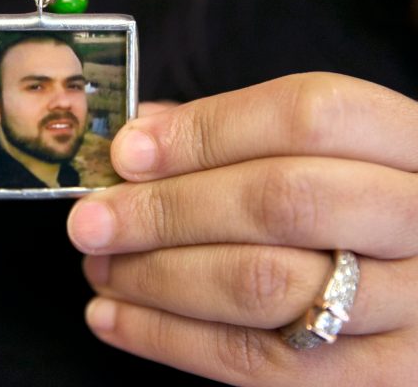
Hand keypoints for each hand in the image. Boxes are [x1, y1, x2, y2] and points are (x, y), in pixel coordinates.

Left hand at [67, 73, 417, 384]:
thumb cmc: (354, 202)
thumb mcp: (328, 153)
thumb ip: (238, 135)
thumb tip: (138, 137)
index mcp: (409, 141)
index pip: (305, 116)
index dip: (205, 131)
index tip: (126, 153)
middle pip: (280, 200)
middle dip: (167, 210)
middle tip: (92, 220)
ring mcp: (414, 303)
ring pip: (263, 284)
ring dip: (156, 277)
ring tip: (99, 267)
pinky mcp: (383, 375)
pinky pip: (259, 362)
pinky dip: (167, 339)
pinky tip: (112, 317)